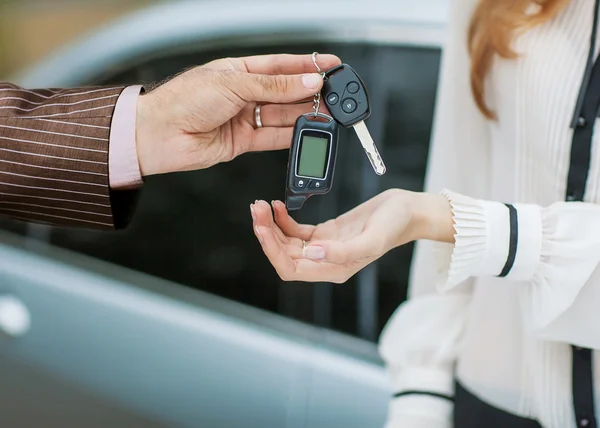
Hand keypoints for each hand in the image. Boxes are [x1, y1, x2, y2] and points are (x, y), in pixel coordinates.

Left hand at [134, 53, 340, 175]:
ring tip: (327, 114)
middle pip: (285, 92)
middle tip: (334, 95)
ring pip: (282, 115)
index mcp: (239, 70)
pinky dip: (292, 136)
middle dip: (310, 93)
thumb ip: (274, 86)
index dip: (307, 65)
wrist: (160, 134)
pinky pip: (273, 138)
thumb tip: (306, 80)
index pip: (281, 66)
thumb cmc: (184, 100)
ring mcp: (244, 118)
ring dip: (304, 115)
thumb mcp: (234, 84)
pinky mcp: (242, 141)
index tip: (331, 65)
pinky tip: (308, 131)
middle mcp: (243, 94)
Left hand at [250, 190, 453, 282]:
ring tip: (261, 205)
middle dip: (267, 234)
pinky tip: (277, 206)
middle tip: (256, 210)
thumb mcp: (372, 239)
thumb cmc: (394, 225)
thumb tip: (311, 254)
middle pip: (284, 255)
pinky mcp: (325, 233)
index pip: (292, 269)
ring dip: (271, 225)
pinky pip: (296, 230)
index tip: (263, 229)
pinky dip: (283, 219)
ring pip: (287, 242)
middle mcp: (325, 261)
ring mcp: (324, 247)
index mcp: (334, 269)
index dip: (273, 251)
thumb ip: (342, 251)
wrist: (407, 210)